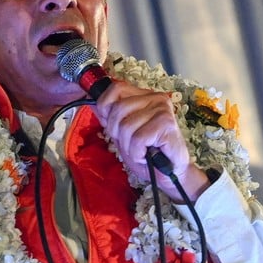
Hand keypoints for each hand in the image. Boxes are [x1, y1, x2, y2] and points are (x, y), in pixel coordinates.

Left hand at [93, 81, 210, 201]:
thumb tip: (91, 101)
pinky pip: (137, 139)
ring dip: (128, 147)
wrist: (171, 173)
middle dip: (117, 133)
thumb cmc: (148, 153)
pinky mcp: (166, 125)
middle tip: (130, 144)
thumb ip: (110, 117)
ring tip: (140, 151)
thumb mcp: (123, 133)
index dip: (105, 107)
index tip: (110, 125)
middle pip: (118, 109)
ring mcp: (162, 110)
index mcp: (145, 96)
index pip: (116, 89)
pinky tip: (146, 156)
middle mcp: (155, 98)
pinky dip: (137, 153)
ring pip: (126, 126)